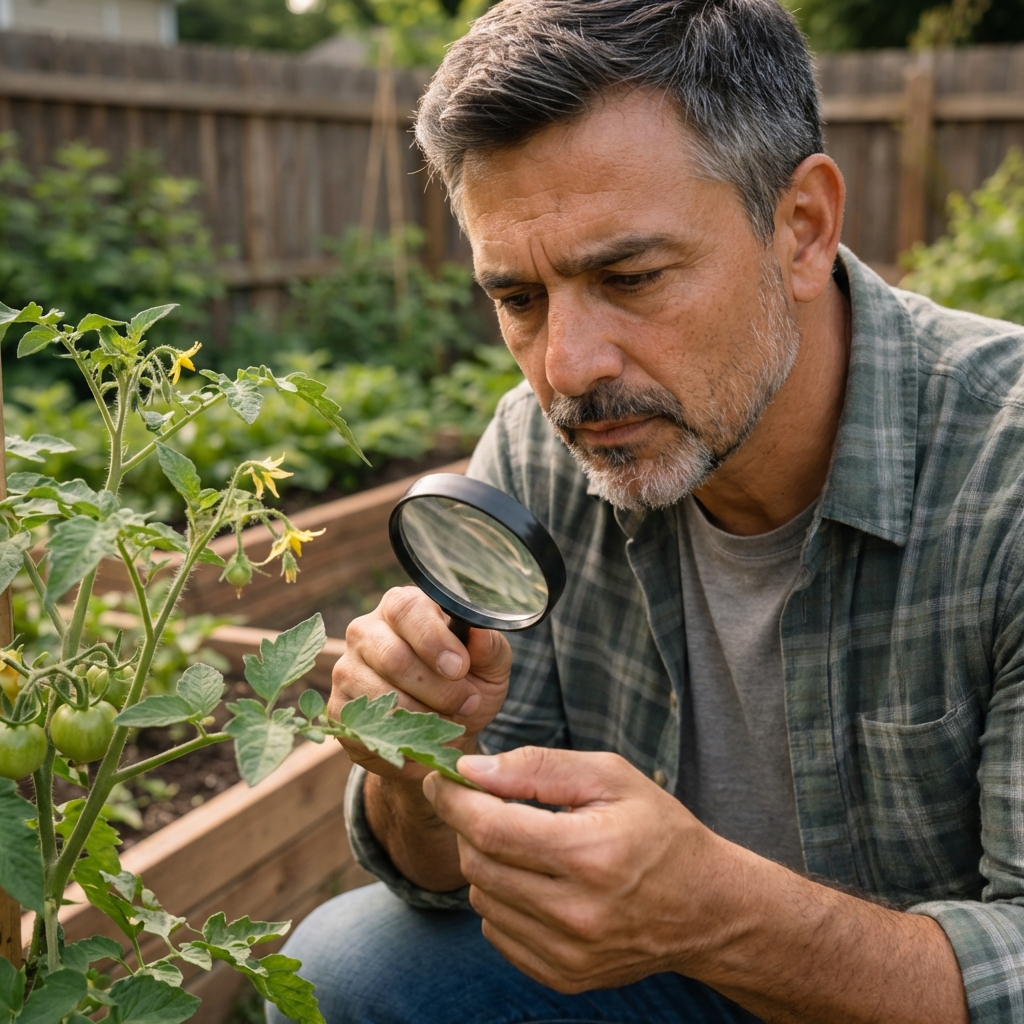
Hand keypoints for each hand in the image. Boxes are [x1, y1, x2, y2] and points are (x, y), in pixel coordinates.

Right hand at [330, 586, 511, 782]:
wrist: (444, 732)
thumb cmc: (467, 685)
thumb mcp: (489, 666)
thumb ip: (489, 647)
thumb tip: (479, 633)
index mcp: (403, 607)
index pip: (407, 609)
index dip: (433, 639)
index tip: (459, 667)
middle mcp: (367, 631)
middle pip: (392, 656)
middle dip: (437, 687)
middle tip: (467, 702)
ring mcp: (347, 668)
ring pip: (381, 695)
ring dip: (425, 715)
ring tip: (450, 719)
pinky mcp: (338, 707)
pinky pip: (368, 725)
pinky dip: (404, 737)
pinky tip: (424, 736)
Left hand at [422, 746, 727, 992]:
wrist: (707, 908)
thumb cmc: (658, 829)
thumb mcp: (610, 776)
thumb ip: (538, 767)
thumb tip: (472, 770)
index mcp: (590, 853)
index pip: (490, 828)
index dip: (452, 800)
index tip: (438, 779)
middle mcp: (577, 912)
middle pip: (478, 865)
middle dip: (466, 827)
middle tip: (482, 803)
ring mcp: (570, 954)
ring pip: (483, 900)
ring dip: (483, 863)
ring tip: (517, 842)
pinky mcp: (565, 977)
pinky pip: (499, 934)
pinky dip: (501, 901)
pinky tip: (532, 879)